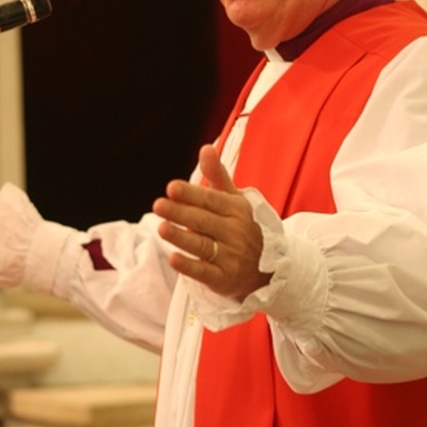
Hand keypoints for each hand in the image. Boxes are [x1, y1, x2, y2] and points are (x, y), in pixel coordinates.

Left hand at [152, 144, 270, 299]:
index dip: (191, 194)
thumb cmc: (244, 227)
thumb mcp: (235, 200)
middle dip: (180, 213)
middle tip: (158, 205)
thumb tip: (205, 148)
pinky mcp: (224, 279)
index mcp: (236, 209)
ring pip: (203, 245)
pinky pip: (205, 272)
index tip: (171, 187)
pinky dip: (190, 266)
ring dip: (182, 237)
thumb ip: (217, 175)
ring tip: (161, 228)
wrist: (269, 267)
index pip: (210, 200)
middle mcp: (235, 232)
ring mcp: (231, 256)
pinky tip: (174, 258)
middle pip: (203, 221)